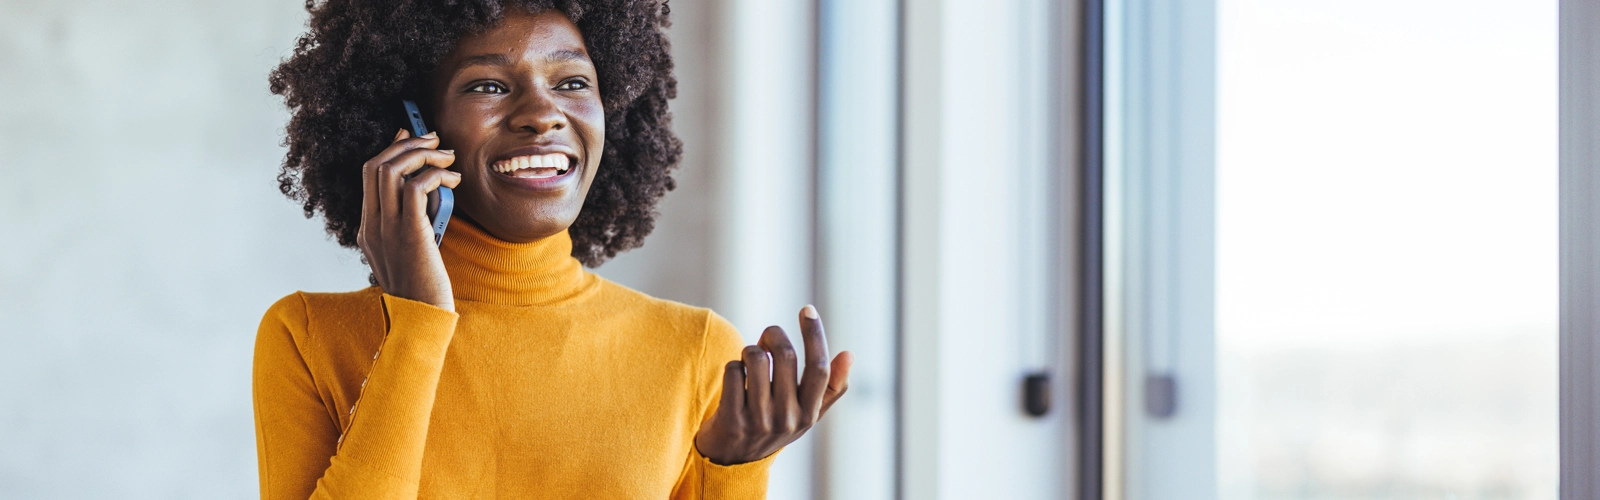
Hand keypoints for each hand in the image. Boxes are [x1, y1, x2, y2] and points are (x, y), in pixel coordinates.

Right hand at [357, 129, 461, 311]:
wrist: (422, 318)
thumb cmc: (425, 287)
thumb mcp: (413, 249)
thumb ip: (414, 221)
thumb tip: (430, 189)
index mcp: (369, 229)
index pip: (369, 176)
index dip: (390, 149)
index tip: (409, 134)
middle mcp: (371, 225)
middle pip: (375, 165)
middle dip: (406, 144)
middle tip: (434, 138)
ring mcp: (386, 229)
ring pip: (391, 169)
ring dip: (422, 154)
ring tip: (447, 156)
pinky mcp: (408, 232)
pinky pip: (415, 187)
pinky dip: (435, 174)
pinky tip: (453, 181)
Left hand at [695, 305, 853, 464]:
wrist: (731, 460)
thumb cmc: (773, 426)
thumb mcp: (806, 413)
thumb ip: (831, 387)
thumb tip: (849, 354)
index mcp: (809, 414)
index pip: (819, 368)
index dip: (815, 334)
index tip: (807, 309)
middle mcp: (787, 419)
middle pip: (784, 355)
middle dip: (773, 335)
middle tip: (767, 337)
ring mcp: (758, 421)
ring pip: (755, 358)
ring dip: (750, 350)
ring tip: (750, 360)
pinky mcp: (731, 420)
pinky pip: (732, 371)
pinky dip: (732, 366)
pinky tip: (734, 379)